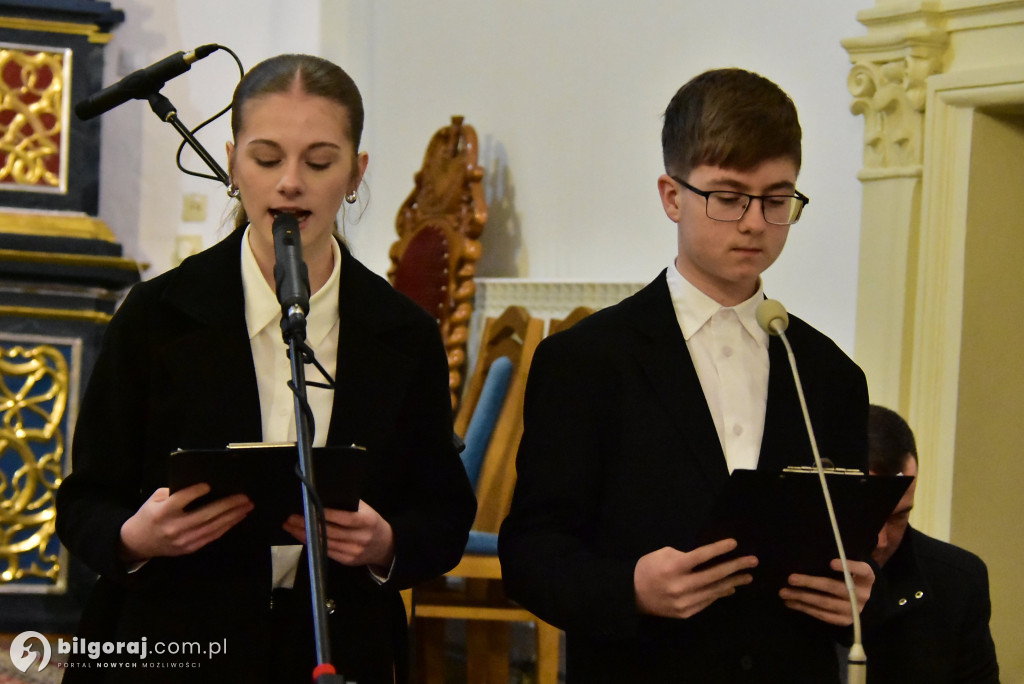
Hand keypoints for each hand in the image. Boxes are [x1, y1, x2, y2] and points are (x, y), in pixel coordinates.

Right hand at [119, 484, 253, 561]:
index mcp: (162, 512)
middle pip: (204, 515)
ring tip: (246, 507)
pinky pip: (211, 537)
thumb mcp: (155, 499)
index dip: (195, 492)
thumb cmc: (149, 514)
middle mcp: (174, 527)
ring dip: (232, 517)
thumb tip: (200, 485)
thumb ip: (174, 492)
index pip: (180, 500)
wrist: (138, 542)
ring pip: (212, 527)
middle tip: (244, 497)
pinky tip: (236, 518)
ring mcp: (183, 540)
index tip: (209, 484)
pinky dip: (225, 527)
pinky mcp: (190, 548)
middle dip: (227, 506)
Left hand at [283, 500, 394, 571]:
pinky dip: (312, 544)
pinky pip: (327, 552)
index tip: (308, 508)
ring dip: (305, 535)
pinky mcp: (348, 561)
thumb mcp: (367, 511)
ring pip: (325, 543)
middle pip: (330, 532)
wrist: (385, 545)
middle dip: (308, 525)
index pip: (345, 518)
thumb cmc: (371, 523)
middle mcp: (361, 538)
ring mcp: (354, 551)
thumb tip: (322, 498)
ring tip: (290, 526)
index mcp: (367, 521)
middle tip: (291, 518)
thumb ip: (349, 506)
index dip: (326, 514)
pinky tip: (301, 537)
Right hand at [634, 539, 757, 618]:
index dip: (719, 549)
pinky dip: (719, 594)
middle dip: (736, 566)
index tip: (735, 543)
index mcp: (673, 567)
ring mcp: (685, 602)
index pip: (701, 556)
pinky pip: (707, 601)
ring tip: (748, 576)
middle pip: (714, 575)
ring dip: (733, 582)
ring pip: (714, 590)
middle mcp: (681, 585)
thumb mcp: (662, 554)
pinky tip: (730, 588)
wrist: (631, 594)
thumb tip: (708, 560)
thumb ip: (685, 556)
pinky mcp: (686, 613)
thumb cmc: (648, 568)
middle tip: (753, 561)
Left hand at [780, 558, 874, 625]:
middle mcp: (862, 594)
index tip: (831, 562)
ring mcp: (854, 610)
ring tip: (783, 592)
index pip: (862, 570)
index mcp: (867, 577)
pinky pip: (822, 615)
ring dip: (801, 597)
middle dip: (810, 583)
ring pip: (824, 603)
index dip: (848, 566)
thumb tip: (811, 552)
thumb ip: (842, 561)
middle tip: (791, 579)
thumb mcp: (853, 569)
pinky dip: (805, 609)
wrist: (864, 603)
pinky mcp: (844, 621)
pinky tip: (791, 603)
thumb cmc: (852, 578)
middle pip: (834, 587)